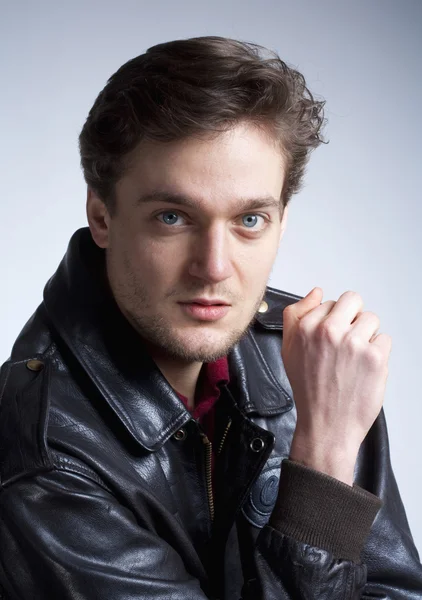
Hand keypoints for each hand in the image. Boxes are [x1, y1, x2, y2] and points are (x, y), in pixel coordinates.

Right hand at [282, 287, 391, 484]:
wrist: (326, 425)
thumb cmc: (309, 390)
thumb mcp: (288, 349)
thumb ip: (296, 315)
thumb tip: (316, 292)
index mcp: (306, 327)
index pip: (329, 302)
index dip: (333, 321)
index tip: (331, 341)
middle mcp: (329, 331)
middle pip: (353, 300)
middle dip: (353, 318)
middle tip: (348, 342)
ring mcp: (354, 343)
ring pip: (371, 319)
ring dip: (367, 336)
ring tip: (355, 358)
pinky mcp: (375, 357)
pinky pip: (385, 340)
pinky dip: (379, 354)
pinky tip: (364, 369)